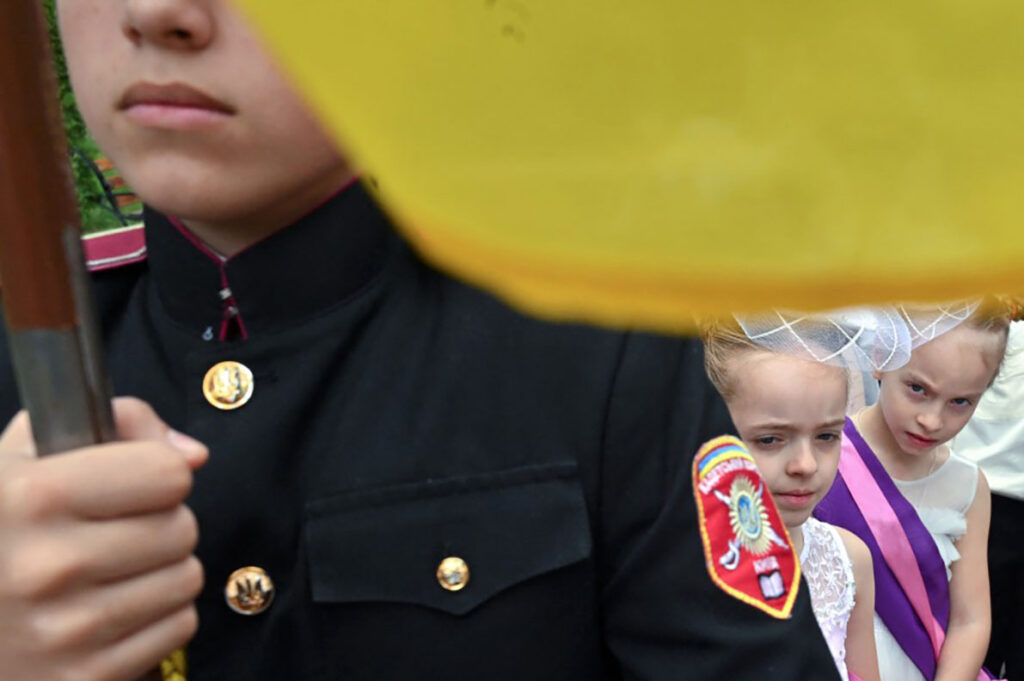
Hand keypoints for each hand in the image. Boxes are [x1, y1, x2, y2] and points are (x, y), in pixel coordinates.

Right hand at [0, 397, 206, 680]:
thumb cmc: (3, 528)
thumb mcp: (28, 455)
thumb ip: (118, 425)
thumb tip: (193, 456)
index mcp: (31, 498)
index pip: (168, 473)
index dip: (157, 473)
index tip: (131, 483)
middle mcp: (46, 567)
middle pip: (183, 527)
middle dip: (161, 524)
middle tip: (116, 533)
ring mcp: (65, 632)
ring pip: (188, 578)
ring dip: (163, 572)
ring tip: (111, 572)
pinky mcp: (86, 679)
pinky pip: (179, 627)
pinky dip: (156, 618)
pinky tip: (111, 612)